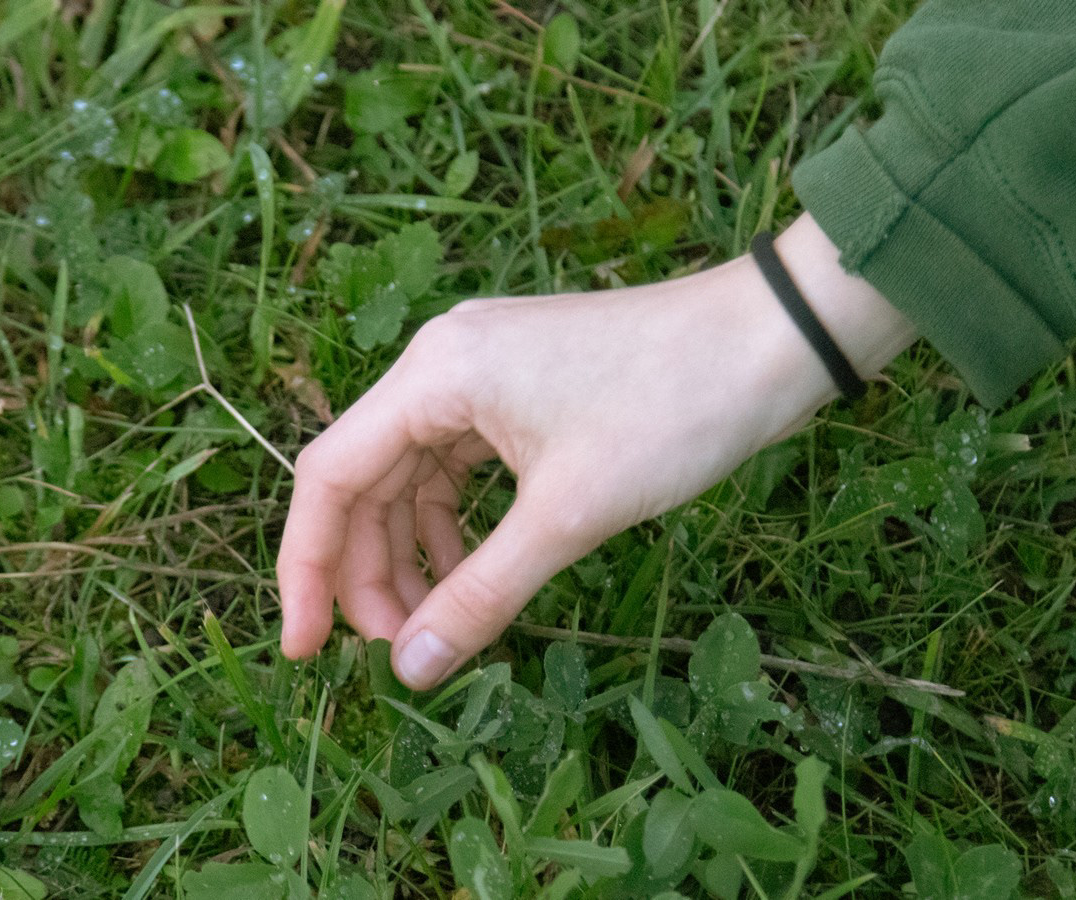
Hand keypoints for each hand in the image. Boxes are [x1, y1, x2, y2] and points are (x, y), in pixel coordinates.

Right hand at [275, 214, 915, 688]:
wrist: (771, 340)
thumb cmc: (673, 409)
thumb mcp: (570, 515)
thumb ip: (483, 592)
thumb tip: (412, 668)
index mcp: (436, 374)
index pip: (328, 476)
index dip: (307, 569)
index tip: (305, 652)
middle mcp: (444, 363)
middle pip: (366, 479)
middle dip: (370, 571)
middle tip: (397, 652)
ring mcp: (485, 371)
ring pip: (414, 476)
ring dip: (415, 552)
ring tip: (438, 622)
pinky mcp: (524, 388)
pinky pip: (462, 465)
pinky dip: (460, 524)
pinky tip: (478, 572)